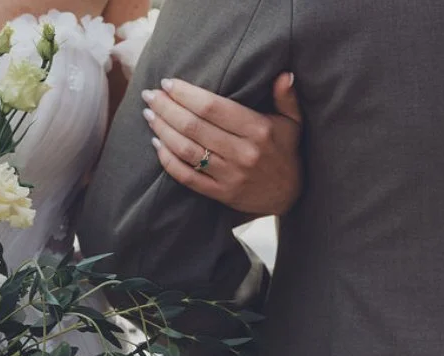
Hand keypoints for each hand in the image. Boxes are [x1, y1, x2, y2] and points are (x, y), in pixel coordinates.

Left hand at [141, 73, 302, 216]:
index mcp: (258, 130)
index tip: (168, 82)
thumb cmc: (286, 151)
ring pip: (187, 150)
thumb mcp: (293, 122)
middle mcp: (243, 153)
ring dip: (163, 131)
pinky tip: (156, 144)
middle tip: (150, 95)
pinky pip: (187, 177)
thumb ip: (287, 97)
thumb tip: (284, 73)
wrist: (290, 195)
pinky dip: (168, 161)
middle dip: (167, 108)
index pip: (214, 107)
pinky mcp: (220, 193)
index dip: (187, 94)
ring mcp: (230, 176)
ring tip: (149, 114)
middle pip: (194, 127)